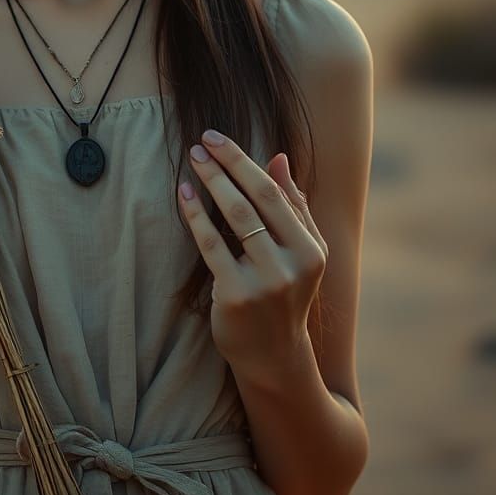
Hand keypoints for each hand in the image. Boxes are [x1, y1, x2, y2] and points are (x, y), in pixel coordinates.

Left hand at [178, 130, 328, 382]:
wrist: (273, 357)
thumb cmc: (285, 294)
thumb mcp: (301, 253)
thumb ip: (293, 207)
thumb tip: (279, 158)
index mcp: (312, 249)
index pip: (275, 193)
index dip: (245, 161)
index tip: (218, 138)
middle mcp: (293, 264)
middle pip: (256, 200)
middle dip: (227, 164)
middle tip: (201, 141)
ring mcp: (265, 281)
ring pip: (235, 218)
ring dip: (211, 182)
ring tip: (193, 160)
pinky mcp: (235, 296)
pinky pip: (210, 245)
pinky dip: (195, 214)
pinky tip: (183, 193)